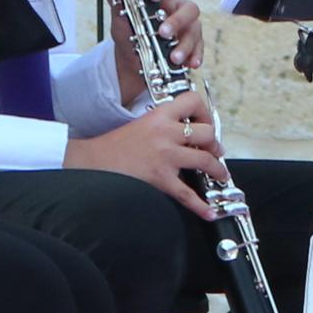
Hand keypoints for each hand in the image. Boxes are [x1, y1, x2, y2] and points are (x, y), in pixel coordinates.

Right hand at [71, 96, 224, 216]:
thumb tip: (187, 131)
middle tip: (215, 151)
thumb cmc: (114, 146)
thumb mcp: (141, 124)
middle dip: (215, 144)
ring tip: (220, 175)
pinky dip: (201, 205)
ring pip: (205, 160)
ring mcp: (165, 156)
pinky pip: (187, 194)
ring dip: (217, 170)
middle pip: (207, 133)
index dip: (205, 111)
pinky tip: (209, 211)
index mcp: (159, 116)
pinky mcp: (160, 178)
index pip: (192, 101)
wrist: (92, 162)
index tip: (206, 122)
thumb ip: (164, 124)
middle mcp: (166, 133)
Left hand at [116, 0, 202, 100]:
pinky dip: (195, 55)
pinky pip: (199, 48)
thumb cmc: (130, 35)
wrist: (133, 63)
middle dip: (177, 20)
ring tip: (173, 57)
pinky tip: (190, 63)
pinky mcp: (193, 45)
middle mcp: (178, 9)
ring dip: (185, 43)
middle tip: (163, 32)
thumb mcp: (121, 18)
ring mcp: (188, 27)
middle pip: (189, 7)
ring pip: (195, 29)